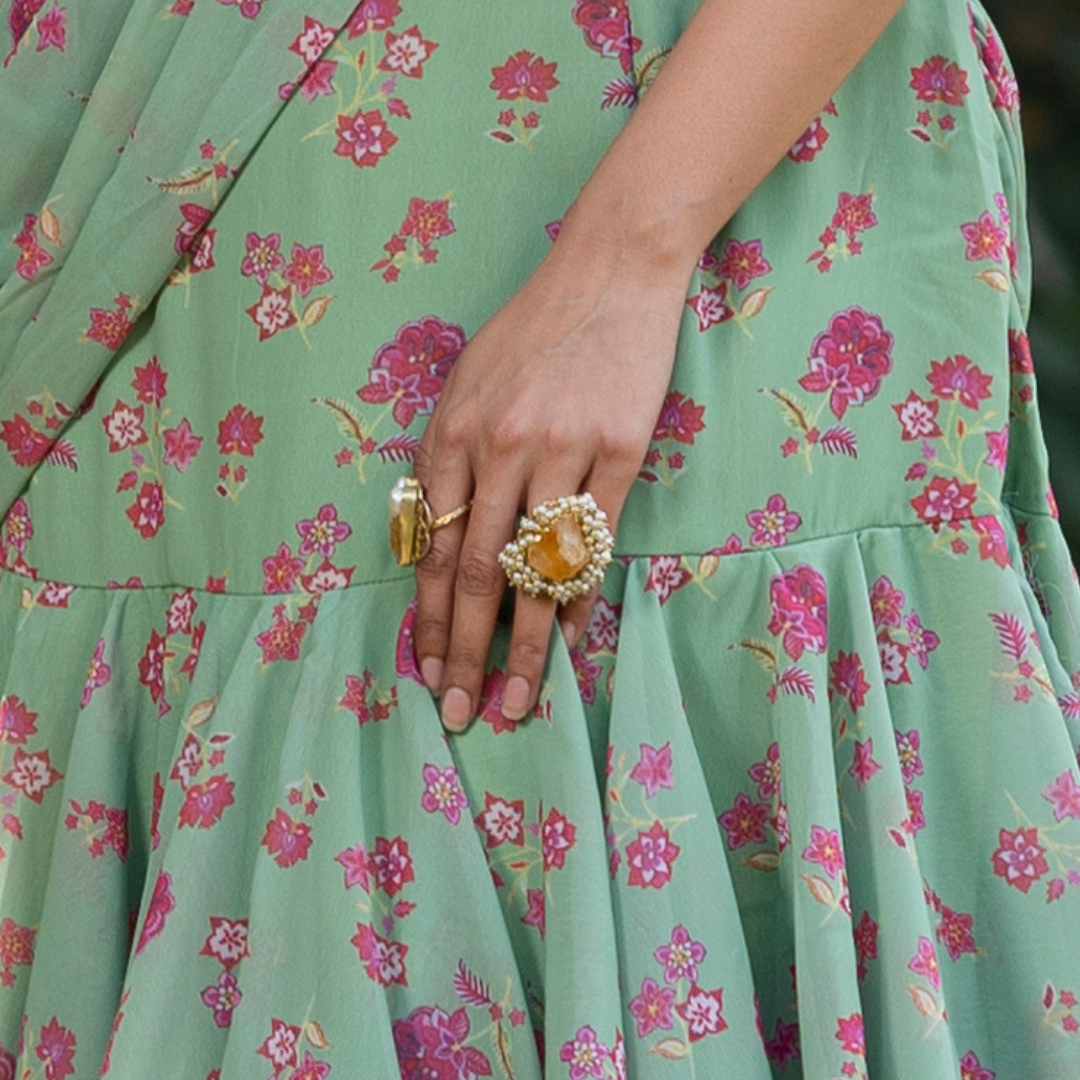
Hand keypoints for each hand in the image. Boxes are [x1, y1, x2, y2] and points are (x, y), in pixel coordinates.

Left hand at [412, 216, 696, 731]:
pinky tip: (574, 639)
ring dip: (525, 646)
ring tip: (518, 701)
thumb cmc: (532, 331)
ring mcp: (561, 451)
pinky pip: (595, 543)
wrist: (608, 271)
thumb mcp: (466, 383)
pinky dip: (582, 598)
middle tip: (460, 712)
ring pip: (535, 571)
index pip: (431, 551)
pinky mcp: (620, 452)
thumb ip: (447, 459)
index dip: (426, 621)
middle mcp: (498, 448)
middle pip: (475, 574)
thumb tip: (442, 543)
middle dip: (463, 652)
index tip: (426, 674)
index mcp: (450, 434)